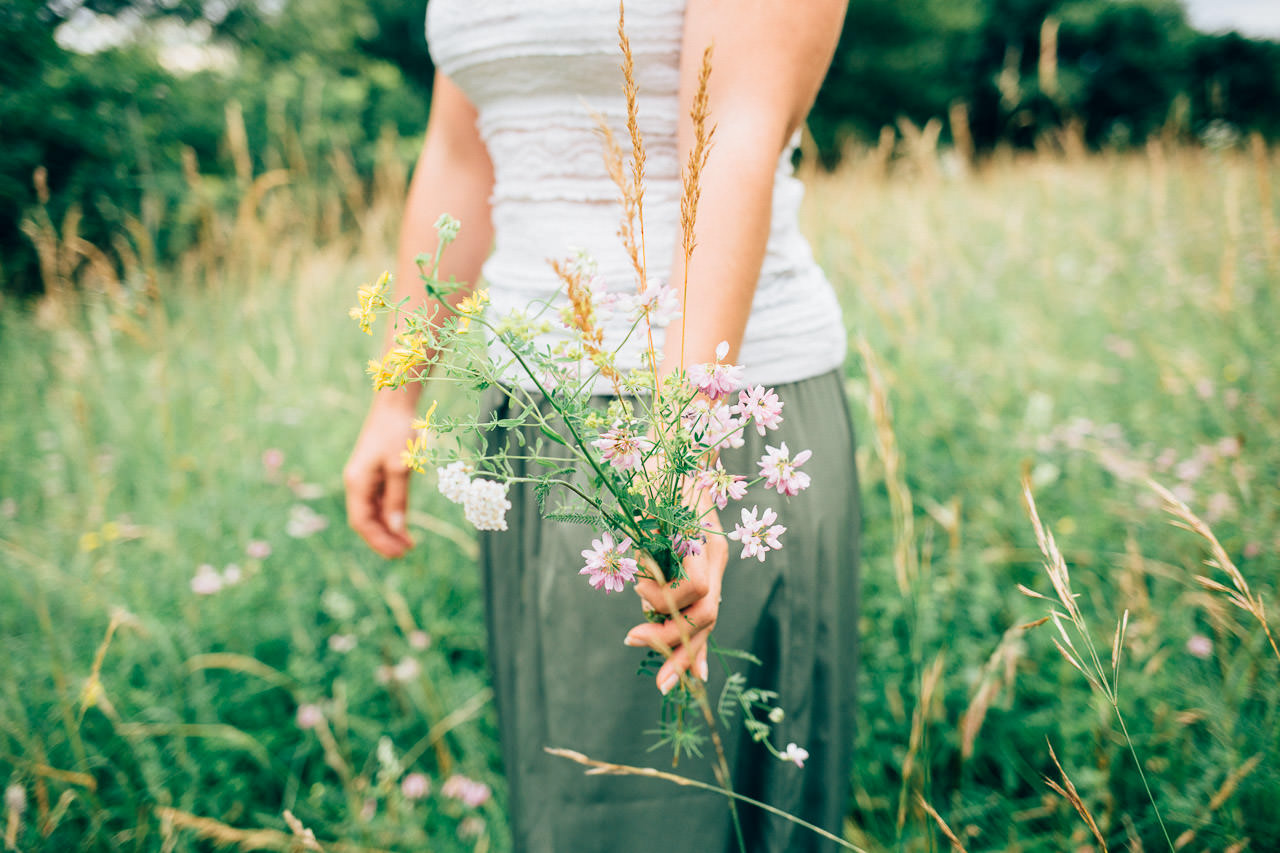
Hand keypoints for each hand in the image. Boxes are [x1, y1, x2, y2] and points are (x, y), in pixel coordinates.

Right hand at [343, 395, 418, 557]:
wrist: (395, 404)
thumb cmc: (397, 432)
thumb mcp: (400, 467)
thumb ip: (398, 499)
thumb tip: (397, 528)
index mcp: (357, 483)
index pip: (362, 521)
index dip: (378, 540)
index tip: (397, 553)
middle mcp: (357, 483)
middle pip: (366, 520)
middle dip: (384, 538)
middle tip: (405, 552)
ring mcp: (365, 478)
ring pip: (373, 512)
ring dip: (388, 528)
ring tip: (408, 543)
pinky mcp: (374, 472)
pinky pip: (379, 500)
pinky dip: (390, 514)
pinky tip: (403, 523)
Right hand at [625, 497, 727, 694]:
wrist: (666, 445)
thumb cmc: (654, 492)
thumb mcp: (654, 546)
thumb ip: (657, 584)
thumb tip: (645, 628)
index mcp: (708, 565)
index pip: (705, 623)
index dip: (689, 658)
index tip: (666, 684)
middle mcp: (715, 558)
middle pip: (704, 620)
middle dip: (670, 642)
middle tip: (633, 639)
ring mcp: (711, 546)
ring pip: (694, 602)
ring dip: (657, 601)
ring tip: (638, 578)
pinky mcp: (701, 534)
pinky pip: (688, 578)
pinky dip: (661, 582)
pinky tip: (644, 571)